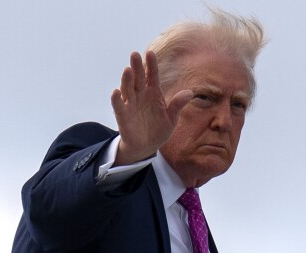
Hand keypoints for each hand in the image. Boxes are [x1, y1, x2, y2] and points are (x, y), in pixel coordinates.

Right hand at [111, 51, 192, 165]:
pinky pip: (119, 106)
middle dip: (137, 67)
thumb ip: (177, 105)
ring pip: (128, 89)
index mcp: (154, 92)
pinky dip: (117, 99)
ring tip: (128, 70)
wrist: (146, 147)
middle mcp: (141, 95)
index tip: (150, 53)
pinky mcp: (123, 115)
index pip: (152, 75)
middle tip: (134, 54)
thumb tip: (190, 93)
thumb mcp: (171, 118)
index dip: (151, 64)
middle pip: (138, 78)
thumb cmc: (159, 130)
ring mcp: (130, 104)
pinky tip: (116, 92)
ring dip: (127, 80)